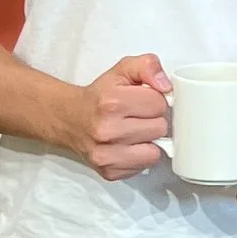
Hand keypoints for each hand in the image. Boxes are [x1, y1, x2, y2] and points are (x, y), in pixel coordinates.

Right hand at [64, 53, 171, 180]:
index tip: (141, 100)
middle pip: (160, 128)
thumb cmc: (100, 96)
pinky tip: (127, 145)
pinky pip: (144, 166)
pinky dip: (140, 156)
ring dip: (149, 141)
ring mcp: (107, 155)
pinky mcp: (109, 172)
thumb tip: (166, 85)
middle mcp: (107, 131)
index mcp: (112, 103)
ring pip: (155, 152)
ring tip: (134, 131)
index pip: (159, 104)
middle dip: (153, 120)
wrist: (70, 119)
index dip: (154, 100)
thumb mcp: (122, 70)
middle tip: (137, 116)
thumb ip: (147, 66)